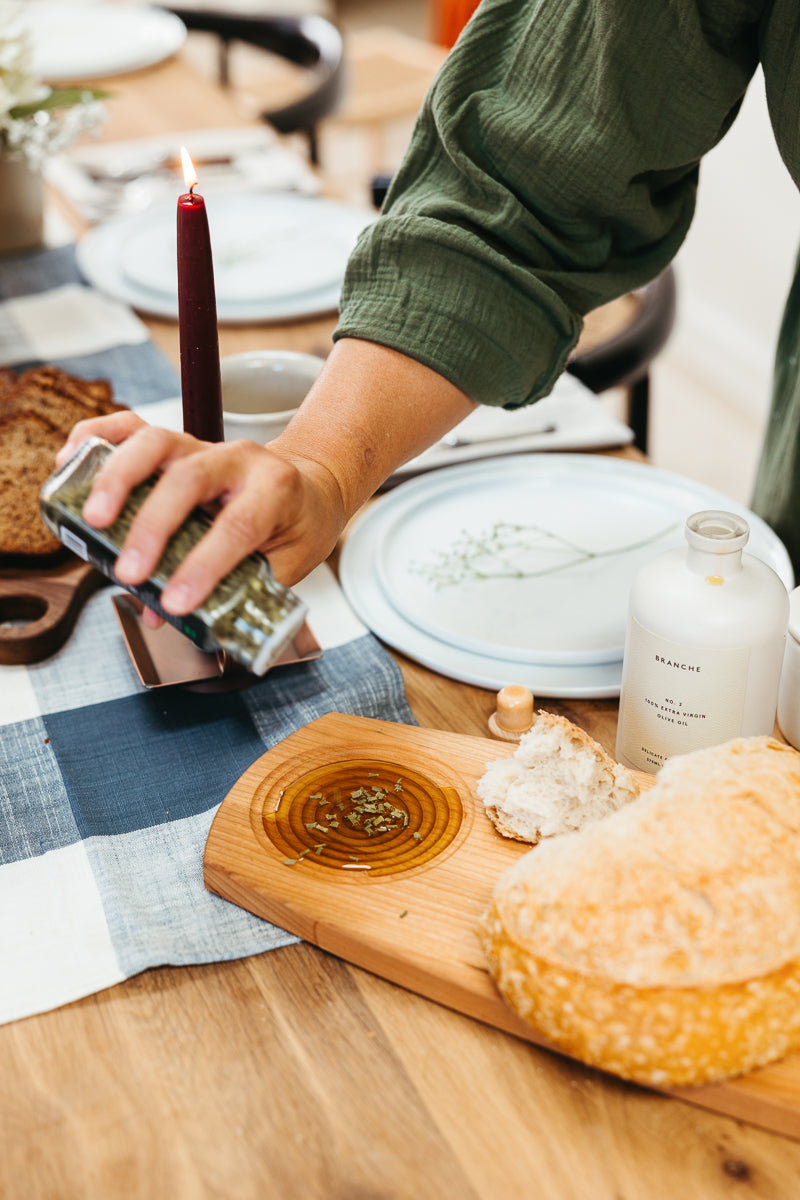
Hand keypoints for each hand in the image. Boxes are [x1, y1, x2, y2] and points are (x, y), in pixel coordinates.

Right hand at [56, 410, 345, 615]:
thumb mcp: (286, 566)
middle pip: (190, 479)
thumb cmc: (298, 527)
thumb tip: (169, 618)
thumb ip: (232, 592)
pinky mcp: (177, 443)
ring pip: (156, 442)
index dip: (204, 566)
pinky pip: (133, 427)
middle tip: (128, 572)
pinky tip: (71, 459)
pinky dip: (99, 438)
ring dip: (118, 478)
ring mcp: (204, 445)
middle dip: (153, 527)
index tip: (176, 601)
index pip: (238, 526)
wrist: (311, 486)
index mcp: (276, 488)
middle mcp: (238, 459)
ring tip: (92, 519)